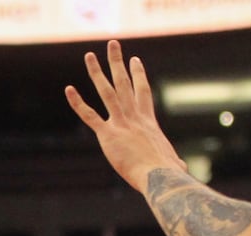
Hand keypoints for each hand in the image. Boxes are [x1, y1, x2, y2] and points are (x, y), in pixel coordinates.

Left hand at [64, 40, 186, 193]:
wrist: (160, 176)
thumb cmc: (168, 174)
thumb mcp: (173, 163)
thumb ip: (174, 162)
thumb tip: (181, 169)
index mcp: (148, 122)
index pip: (142, 92)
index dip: (138, 75)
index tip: (134, 59)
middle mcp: (134, 117)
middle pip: (125, 83)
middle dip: (118, 62)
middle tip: (113, 44)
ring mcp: (121, 124)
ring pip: (107, 92)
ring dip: (97, 72)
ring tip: (89, 56)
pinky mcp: (109, 135)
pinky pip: (90, 116)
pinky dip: (78, 103)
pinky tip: (68, 90)